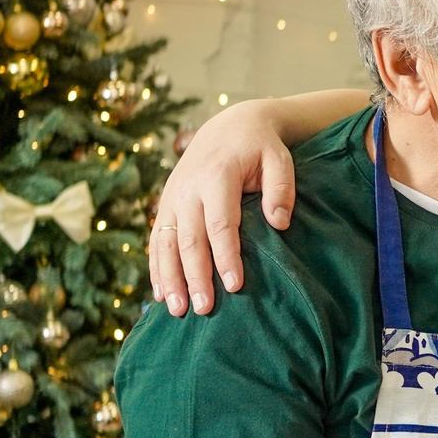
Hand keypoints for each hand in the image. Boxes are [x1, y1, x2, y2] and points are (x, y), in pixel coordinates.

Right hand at [148, 103, 299, 316]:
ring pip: (166, 243)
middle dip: (195, 276)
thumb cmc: (260, 148)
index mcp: (217, 176)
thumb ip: (281, 189)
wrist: (229, 126)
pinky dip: (156, 267)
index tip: (235, 286)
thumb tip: (279, 224)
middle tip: (204, 309)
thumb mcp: (280, 159)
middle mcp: (188, 188)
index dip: (226, 256)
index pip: (220, 224)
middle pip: (190, 239)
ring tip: (177, 310)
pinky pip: (156, 240)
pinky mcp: (165, 205)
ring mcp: (172, 197)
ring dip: (170, 278)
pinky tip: (160, 294)